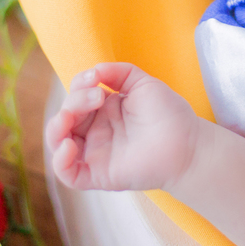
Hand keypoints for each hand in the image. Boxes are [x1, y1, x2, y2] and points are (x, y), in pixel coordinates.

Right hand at [46, 62, 200, 191]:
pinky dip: (59, 160)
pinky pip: (67, 173)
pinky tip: (68, 145)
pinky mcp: (98, 175)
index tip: (97, 78)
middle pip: (65, 116)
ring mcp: (95, 153)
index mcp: (103, 110)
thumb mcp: (142, 83)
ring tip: (69, 117)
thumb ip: (117, 72)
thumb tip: (93, 70)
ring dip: (56, 127)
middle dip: (73, 102)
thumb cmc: (169, 114)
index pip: (76, 95)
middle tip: (97, 97)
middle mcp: (95, 131)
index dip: (79, 84)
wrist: (188, 144)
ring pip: (58, 143)